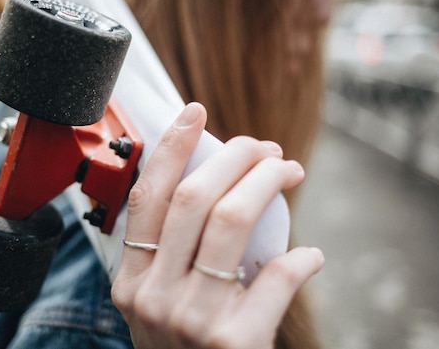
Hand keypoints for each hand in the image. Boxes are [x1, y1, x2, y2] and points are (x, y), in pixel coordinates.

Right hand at [111, 102, 323, 348]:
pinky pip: (276, 279)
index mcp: (130, 280)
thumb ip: (168, 254)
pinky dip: (301, 259)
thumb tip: (213, 187)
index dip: (172, 147)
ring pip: (234, 220)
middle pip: (194, 198)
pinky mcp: (233, 342)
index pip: (146, 197)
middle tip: (263, 146)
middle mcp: (153, 296)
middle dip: (235, 156)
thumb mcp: (155, 302)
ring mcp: (191, 319)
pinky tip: (308, 254)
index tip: (195, 112)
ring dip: (269, 182)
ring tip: (288, 172)